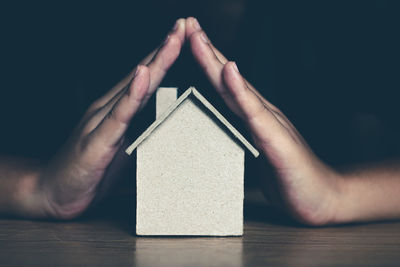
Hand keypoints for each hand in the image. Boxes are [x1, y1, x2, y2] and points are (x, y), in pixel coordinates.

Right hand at [35, 19, 185, 218]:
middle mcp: (110, 110)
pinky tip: (142, 76)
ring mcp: (101, 123)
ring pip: (134, 88)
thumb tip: (166, 125)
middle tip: (184, 25)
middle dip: (166, 49)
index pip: (146, 79)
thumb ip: (141, 133)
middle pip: (143, 75)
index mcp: (119, 111)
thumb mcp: (123, 150)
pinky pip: (119, 115)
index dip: (165, 57)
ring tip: (173, 39)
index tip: (184, 36)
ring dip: (156, 62)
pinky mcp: (97, 143)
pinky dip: (132, 94)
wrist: (53, 192)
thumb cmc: (90, 170)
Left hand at [185, 17, 341, 224]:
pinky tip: (230, 72)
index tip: (188, 39)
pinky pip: (254, 112)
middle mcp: (259, 114)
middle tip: (188, 24)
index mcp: (251, 118)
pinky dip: (240, 91)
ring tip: (198, 38)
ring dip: (216, 62)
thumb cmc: (288, 176)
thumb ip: (240, 137)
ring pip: (237, 88)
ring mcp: (269, 123)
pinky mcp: (276, 140)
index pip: (225, 86)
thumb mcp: (257, 155)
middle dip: (206, 50)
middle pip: (228, 79)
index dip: (206, 62)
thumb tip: (218, 128)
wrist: (323, 198)